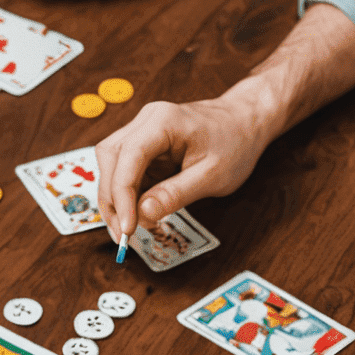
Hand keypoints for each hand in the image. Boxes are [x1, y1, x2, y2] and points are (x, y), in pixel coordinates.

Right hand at [95, 94, 270, 238]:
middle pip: (109, 159)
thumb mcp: (213, 175)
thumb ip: (176, 194)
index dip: (122, 195)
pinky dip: (125, 195)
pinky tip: (134, 213)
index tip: (127, 226)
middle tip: (123, 233)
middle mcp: (145, 121)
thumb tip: (142, 214)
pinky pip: (122, 170)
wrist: (245, 123)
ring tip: (127, 227)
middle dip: (112, 200)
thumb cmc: (235, 143)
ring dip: (114, 199)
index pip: (129, 157)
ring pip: (110, 165)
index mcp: (163, 120)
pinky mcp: (141, 146)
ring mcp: (141, 131)